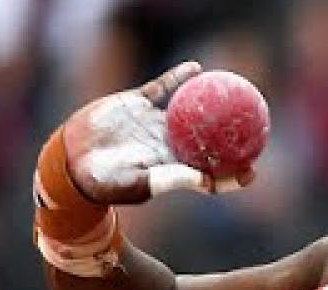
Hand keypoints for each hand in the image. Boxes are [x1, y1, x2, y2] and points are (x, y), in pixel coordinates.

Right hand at [62, 62, 254, 204]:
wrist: (70, 160)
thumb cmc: (104, 182)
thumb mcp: (140, 184)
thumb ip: (172, 181)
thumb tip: (206, 181)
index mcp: (173, 169)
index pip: (210, 174)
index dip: (232, 174)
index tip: (253, 171)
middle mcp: (167, 146)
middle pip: (207, 142)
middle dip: (230, 139)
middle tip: (257, 128)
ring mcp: (153, 124)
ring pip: (189, 112)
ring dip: (209, 103)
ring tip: (231, 90)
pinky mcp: (137, 104)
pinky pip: (163, 88)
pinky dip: (179, 78)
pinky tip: (196, 68)